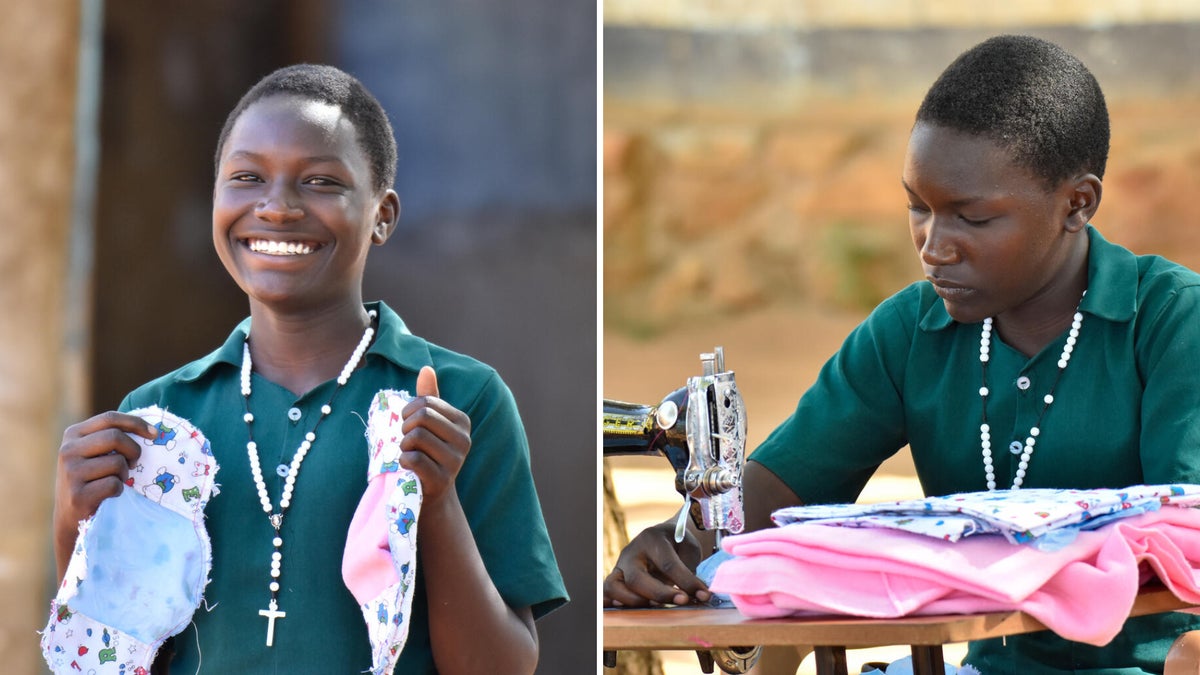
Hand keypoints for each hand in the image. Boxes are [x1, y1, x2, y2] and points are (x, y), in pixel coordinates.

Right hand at [54, 411, 157, 578]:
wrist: (71, 516)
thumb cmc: (92, 478)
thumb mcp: (95, 452)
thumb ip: (112, 438)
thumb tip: (153, 430)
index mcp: (73, 434)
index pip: (110, 419)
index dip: (136, 423)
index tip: (155, 434)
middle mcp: (67, 450)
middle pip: (115, 438)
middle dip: (133, 451)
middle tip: (134, 464)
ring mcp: (70, 473)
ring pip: (117, 462)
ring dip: (124, 474)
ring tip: (115, 481)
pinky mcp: (78, 495)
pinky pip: (114, 484)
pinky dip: (119, 490)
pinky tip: (108, 494)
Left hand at [398, 366, 471, 505]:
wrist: (432, 492)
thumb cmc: (428, 452)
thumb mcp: (431, 424)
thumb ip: (429, 397)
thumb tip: (426, 369)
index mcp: (462, 421)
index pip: (426, 402)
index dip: (409, 410)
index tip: (409, 422)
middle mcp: (464, 439)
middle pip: (422, 417)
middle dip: (406, 426)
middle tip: (406, 439)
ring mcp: (455, 461)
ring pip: (415, 437)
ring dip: (404, 445)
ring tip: (409, 453)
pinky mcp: (442, 479)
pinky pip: (413, 459)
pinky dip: (403, 460)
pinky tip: (409, 466)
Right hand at [603, 520, 711, 607]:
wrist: (666, 536)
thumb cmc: (679, 544)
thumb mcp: (689, 550)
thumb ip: (691, 572)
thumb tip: (700, 596)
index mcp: (651, 539)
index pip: (667, 564)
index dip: (686, 582)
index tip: (704, 595)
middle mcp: (631, 552)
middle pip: (637, 578)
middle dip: (660, 595)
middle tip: (683, 601)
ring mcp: (620, 566)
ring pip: (614, 587)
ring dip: (635, 602)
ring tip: (657, 608)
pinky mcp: (616, 578)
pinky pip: (606, 593)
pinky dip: (614, 604)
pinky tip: (632, 613)